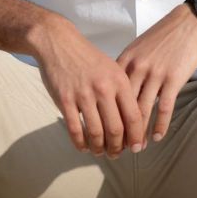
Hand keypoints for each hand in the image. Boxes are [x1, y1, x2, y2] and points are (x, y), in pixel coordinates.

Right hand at [31, 20, 145, 157]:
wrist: (59, 42)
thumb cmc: (88, 57)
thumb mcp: (113, 68)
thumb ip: (123, 92)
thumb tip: (132, 122)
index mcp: (119, 81)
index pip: (134, 116)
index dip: (137, 136)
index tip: (137, 148)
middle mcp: (103, 89)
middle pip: (116, 129)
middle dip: (118, 148)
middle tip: (117, 154)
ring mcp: (83, 95)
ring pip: (95, 132)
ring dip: (99, 148)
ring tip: (100, 152)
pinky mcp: (64, 99)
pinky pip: (75, 129)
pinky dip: (80, 143)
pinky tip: (83, 147)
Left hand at [116, 4, 196, 145]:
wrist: (187, 24)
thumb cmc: (161, 38)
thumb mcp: (136, 49)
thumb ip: (124, 69)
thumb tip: (112, 90)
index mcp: (124, 62)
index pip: (110, 95)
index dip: (106, 116)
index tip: (104, 131)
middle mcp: (137, 69)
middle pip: (123, 106)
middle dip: (119, 130)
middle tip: (117, 147)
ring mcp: (155, 74)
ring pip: (142, 110)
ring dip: (139, 133)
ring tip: (136, 148)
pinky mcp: (173, 79)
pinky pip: (164, 108)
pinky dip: (160, 125)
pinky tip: (157, 137)